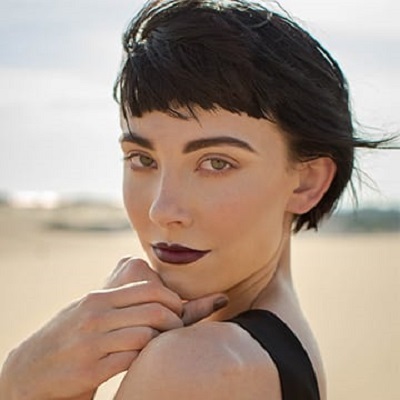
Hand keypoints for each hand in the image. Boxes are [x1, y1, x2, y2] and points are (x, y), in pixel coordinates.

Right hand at [0, 258, 227, 399]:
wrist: (30, 369)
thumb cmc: (72, 334)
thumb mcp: (90, 309)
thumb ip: (121, 298)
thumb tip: (156, 284)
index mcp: (99, 299)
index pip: (150, 289)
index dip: (173, 299)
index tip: (178, 310)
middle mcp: (95, 316)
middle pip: (154, 310)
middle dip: (176, 320)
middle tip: (178, 328)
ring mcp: (92, 343)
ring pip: (146, 335)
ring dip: (164, 341)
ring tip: (165, 344)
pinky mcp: (90, 370)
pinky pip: (132, 359)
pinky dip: (146, 358)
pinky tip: (145, 359)